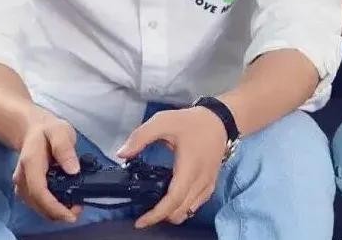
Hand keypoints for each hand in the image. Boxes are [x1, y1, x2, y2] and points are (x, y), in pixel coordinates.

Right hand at [12, 111, 81, 222]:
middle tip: (78, 209)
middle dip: (57, 212)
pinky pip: (38, 202)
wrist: (33, 129)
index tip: (71, 214)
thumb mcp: (60, 132)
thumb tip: (73, 170)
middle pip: (37, 203)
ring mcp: (23, 185)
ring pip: (37, 206)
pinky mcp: (27, 188)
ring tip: (75, 206)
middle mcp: (22, 178)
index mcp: (30, 163)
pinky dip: (51, 207)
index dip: (54, 207)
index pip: (39, 191)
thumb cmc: (48, 129)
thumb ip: (65, 149)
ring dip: (55, 211)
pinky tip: (65, 202)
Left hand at [117, 107, 227, 228]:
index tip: (140, 221)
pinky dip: (184, 208)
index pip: (173, 200)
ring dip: (172, 213)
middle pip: (180, 211)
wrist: (219, 119)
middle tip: (144, 212)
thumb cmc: (191, 121)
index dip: (156, 214)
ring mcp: (208, 184)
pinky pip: (197, 204)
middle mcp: (200, 181)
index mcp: (189, 168)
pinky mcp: (211, 183)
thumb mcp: (163, 121)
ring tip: (157, 207)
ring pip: (189, 211)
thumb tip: (122, 154)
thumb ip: (141, 136)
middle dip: (161, 217)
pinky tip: (174, 201)